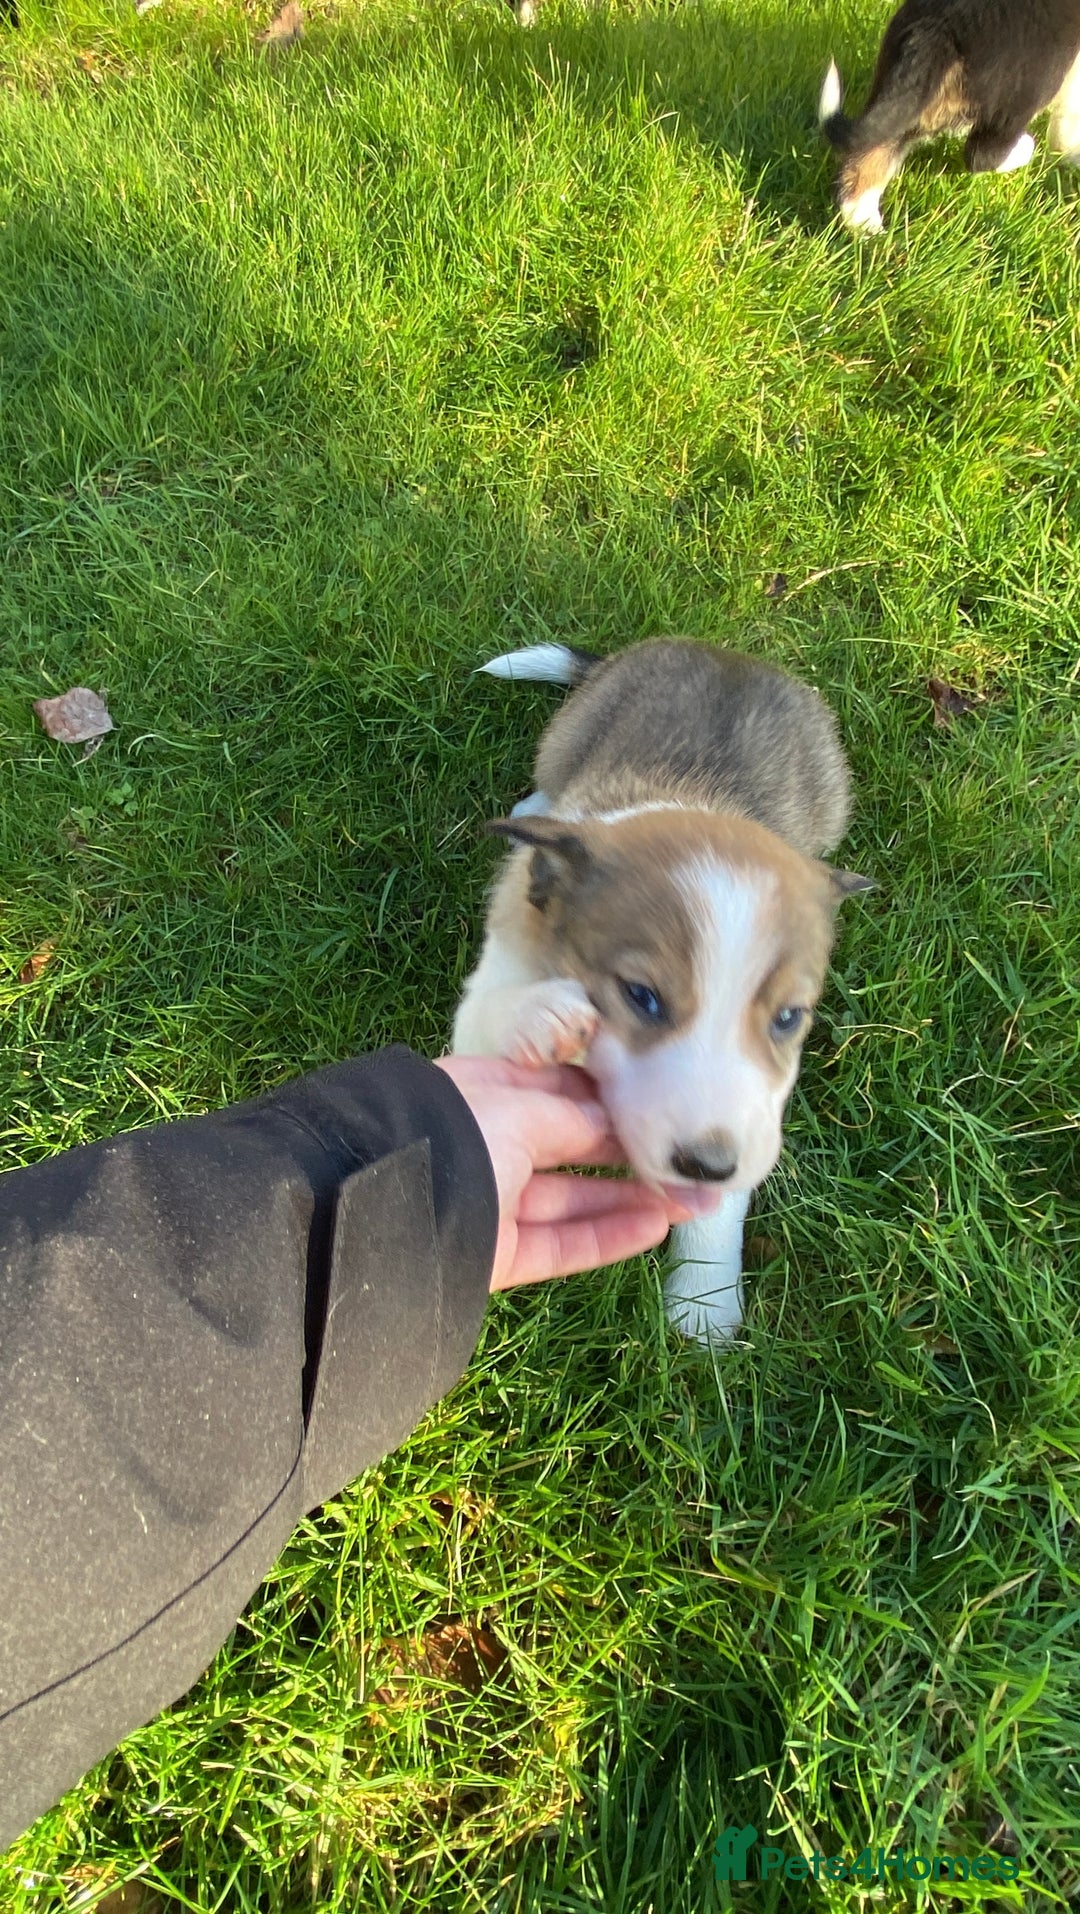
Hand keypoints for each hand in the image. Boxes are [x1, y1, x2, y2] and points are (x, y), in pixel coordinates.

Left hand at [434, 1056, 688, 1291]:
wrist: (385, 1215)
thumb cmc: (449, 1136)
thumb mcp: (517, 1109)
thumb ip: (573, 1116)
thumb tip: (614, 1121)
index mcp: (479, 1094)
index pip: (555, 1092)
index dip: (606, 1100)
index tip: (659, 1106)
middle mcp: (485, 1145)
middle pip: (570, 1148)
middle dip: (630, 1154)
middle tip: (689, 1160)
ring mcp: (490, 1203)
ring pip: (572, 1199)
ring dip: (632, 1198)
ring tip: (693, 1199)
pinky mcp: (495, 1255)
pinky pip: (560, 1243)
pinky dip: (606, 1235)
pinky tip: (656, 1226)